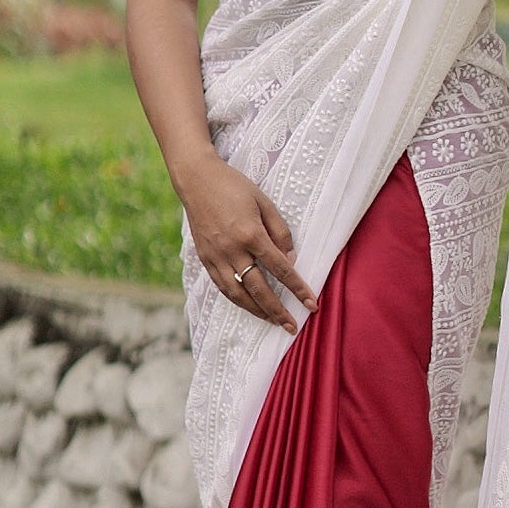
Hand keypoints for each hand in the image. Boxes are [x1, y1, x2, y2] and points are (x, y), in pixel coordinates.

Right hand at [179, 149, 319, 332]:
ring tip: (272, 321)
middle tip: (292, 326)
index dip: (298, 288)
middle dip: (277, 310)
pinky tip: (248, 305)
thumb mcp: (265, 203)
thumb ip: (280, 232)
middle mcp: (232, 250)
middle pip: (259, 289)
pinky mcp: (205, 259)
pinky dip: (237, 300)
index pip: (280, 269)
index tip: (311, 304)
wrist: (197, 180)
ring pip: (238, 294)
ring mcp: (216, 257)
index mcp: (251, 234)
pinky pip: (222, 287)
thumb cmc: (235, 187)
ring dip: (257, 311)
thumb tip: (290, 260)